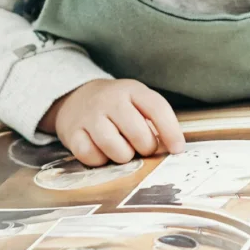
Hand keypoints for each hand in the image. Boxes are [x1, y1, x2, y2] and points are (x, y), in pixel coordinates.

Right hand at [40, 78, 186, 165]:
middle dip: (145, 148)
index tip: (178, 149)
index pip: (157, 108)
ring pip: (115, 149)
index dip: (171, 131)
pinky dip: (99, 160)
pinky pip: (91, 156)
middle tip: (141, 147)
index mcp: (131, 90)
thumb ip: (153, 120)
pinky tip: (100, 151)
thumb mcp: (136, 101)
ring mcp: (89, 116)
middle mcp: (110, 100)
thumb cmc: (115, 106)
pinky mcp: (72, 132)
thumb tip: (173, 148)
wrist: (74, 98)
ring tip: (121, 149)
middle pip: (138, 133)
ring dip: (123, 156)